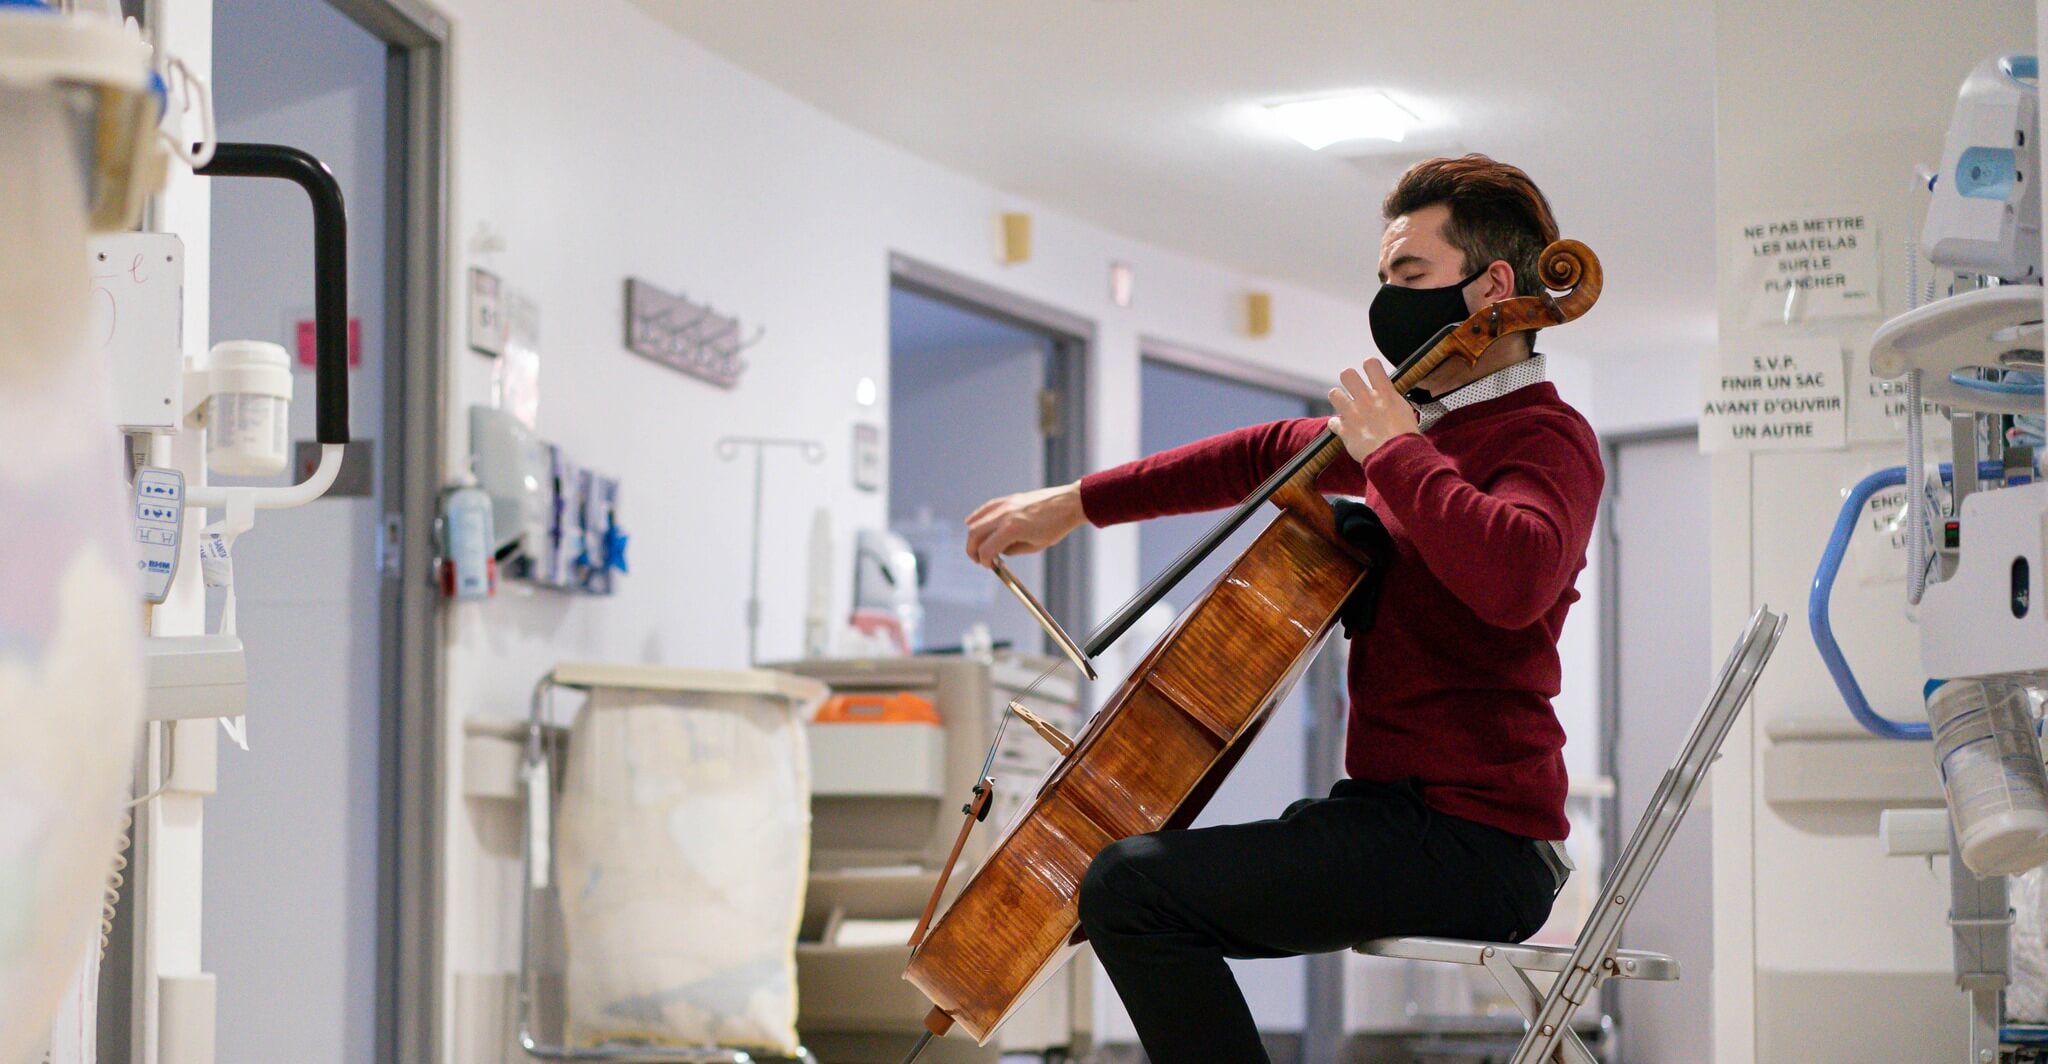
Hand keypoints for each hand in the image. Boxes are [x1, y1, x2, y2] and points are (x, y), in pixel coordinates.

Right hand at [965, 482, 1085, 564]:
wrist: (1069, 503)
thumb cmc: (1056, 526)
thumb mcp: (1035, 546)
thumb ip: (1013, 550)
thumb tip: (999, 551)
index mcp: (1011, 529)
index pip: (986, 549)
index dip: (984, 561)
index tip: (988, 565)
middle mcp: (1004, 515)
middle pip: (974, 534)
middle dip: (972, 550)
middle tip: (978, 559)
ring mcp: (1005, 505)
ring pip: (976, 520)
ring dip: (973, 535)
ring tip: (977, 546)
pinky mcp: (1008, 499)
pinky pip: (985, 509)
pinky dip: (977, 518)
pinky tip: (972, 524)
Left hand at [1328, 359, 1419, 462]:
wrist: (1397, 456)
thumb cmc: (1405, 436)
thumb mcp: (1404, 410)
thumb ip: (1390, 399)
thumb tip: (1386, 395)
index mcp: (1384, 393)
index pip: (1371, 364)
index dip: (1369, 366)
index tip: (1370, 372)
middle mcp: (1366, 399)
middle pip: (1347, 374)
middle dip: (1349, 379)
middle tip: (1353, 388)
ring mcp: (1353, 414)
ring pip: (1334, 393)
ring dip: (1338, 399)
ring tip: (1345, 406)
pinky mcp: (1344, 430)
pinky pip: (1332, 422)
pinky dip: (1336, 426)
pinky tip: (1343, 428)